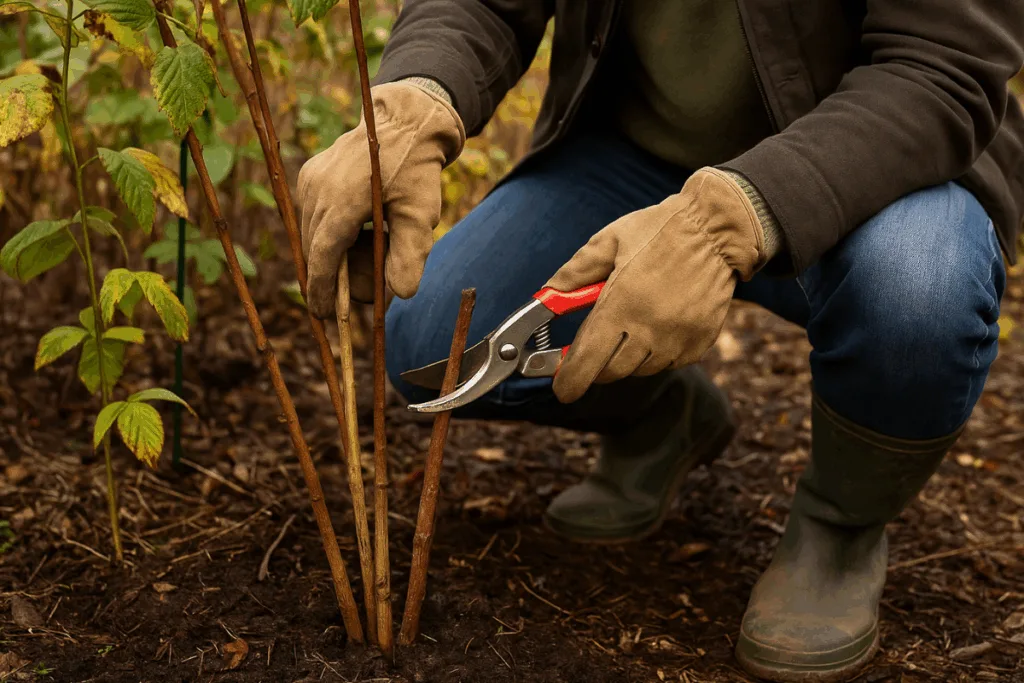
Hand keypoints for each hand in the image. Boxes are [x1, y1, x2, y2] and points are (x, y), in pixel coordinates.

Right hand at [296, 82, 464, 316]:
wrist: (405, 120)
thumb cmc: (416, 168)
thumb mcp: (421, 213)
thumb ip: (411, 255)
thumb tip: (401, 294)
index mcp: (342, 201)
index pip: (322, 257)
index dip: (321, 290)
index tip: (323, 315)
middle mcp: (318, 189)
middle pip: (315, 249)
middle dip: (331, 277)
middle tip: (357, 294)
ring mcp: (310, 180)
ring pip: (312, 234)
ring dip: (332, 254)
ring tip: (366, 254)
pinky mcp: (310, 175)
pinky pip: (313, 216)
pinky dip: (330, 233)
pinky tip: (360, 232)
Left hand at [547, 168, 767, 402]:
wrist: (718, 229)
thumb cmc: (659, 230)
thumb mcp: (608, 242)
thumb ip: (573, 274)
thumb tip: (545, 297)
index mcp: (621, 305)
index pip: (588, 360)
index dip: (570, 380)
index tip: (562, 388)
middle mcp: (650, 329)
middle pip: (611, 372)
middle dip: (595, 365)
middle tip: (593, 345)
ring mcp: (678, 339)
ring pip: (640, 370)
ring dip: (626, 357)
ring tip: (629, 324)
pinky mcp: (699, 343)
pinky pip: (668, 363)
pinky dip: (655, 354)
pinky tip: (656, 325)